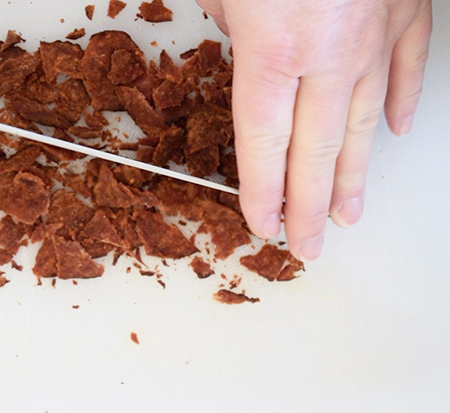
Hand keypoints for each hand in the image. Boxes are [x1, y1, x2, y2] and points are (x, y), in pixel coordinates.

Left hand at [196, 0, 431, 259]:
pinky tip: (395, 131)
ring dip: (354, 174)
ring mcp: (373, 33)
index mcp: (273, 47)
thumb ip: (225, 15)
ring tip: (347, 214)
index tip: (264, 222)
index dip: (263, 191)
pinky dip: (403, 101)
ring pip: (362, 120)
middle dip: (309, 207)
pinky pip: (408, 65)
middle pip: (314, 149)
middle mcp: (327, 51)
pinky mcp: (404, 7)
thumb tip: (232, 29)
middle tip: (306, 243)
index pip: (263, 142)